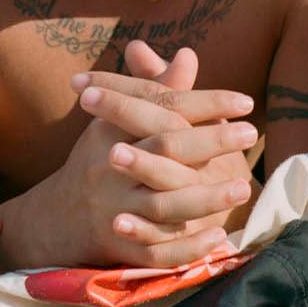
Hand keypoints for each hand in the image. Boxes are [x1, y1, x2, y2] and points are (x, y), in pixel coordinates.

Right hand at [27, 41, 255, 267]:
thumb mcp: (118, 121)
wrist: (56, 218)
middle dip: (209, 142)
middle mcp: (110, 169)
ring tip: (244, 187)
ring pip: (162, 204)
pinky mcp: (120, 247)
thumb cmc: (99, 159)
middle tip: (251, 134)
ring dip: (205, 197)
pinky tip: (218, 238)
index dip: (204, 103)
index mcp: (111, 131)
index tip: (245, 102)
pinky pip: (156, 251)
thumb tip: (189, 55)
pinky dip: (187, 247)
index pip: (162, 110)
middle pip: (163, 151)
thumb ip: (157, 90)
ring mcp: (114, 210)